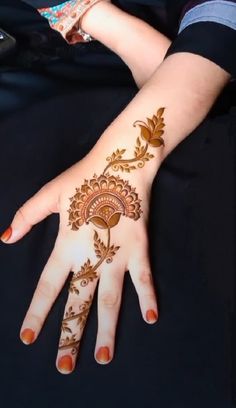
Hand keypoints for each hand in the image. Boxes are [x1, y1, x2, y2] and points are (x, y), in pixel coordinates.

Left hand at [1, 108, 165, 372]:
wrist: (120, 165)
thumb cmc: (83, 178)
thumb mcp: (48, 194)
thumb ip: (25, 217)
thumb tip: (5, 239)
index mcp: (65, 244)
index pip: (47, 286)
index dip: (36, 313)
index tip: (27, 337)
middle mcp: (90, 256)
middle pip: (78, 302)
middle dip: (70, 335)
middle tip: (63, 366)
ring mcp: (117, 255)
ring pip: (111, 300)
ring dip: (106, 330)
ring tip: (103, 358)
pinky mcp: (138, 248)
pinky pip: (144, 278)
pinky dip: (148, 298)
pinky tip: (151, 320)